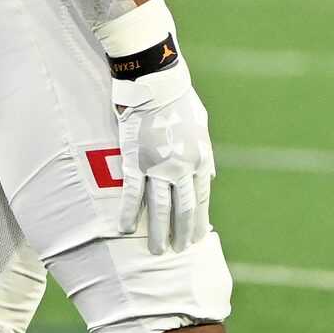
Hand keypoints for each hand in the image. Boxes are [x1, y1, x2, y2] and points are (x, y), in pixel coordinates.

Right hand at [99, 0, 213, 254]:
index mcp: (199, 158)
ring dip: (156, 232)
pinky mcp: (135, 158)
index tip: (195, 238)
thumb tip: (210, 174)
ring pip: (159, 207)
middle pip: (183, 208)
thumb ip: (205, 153)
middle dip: (180, 233)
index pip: (201, 198)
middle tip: (177, 252)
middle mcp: (181, 165)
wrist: (156, 80)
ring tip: (155, 251)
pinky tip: (122, 229)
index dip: (198, 220)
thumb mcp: (202, 126)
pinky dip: (127, 212)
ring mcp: (158, 164)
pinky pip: (131, 192)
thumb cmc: (180, 98)